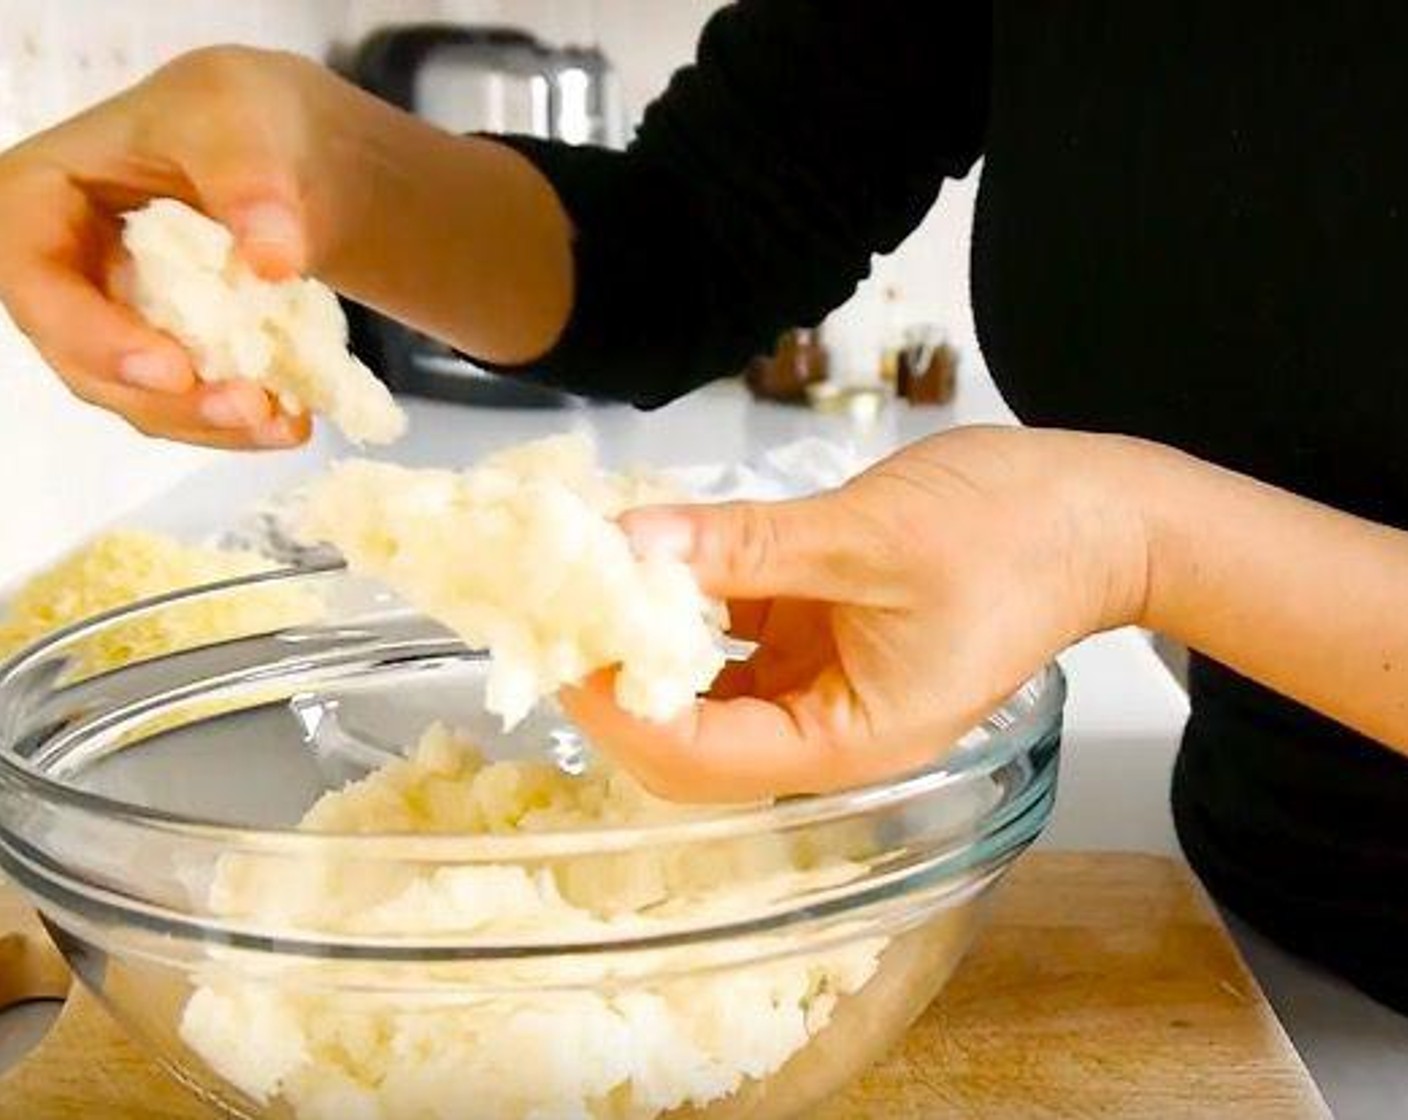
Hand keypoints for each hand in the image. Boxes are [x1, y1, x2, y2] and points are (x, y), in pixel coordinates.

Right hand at [0, 46, 347, 447]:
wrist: (292, 152)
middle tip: (253, 407)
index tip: (175, 368)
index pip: (34, 280)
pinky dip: (238, 422)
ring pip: (139, 399)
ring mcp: (110, 323)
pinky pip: (188, 405)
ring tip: (286, 423)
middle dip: (170, 400)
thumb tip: (273, 260)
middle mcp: (60, 273)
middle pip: (85, 361)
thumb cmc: (239, 117)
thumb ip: (251, 178)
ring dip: (210, 424)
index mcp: (36, 200)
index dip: (92, 336)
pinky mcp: (165, 357)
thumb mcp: (242, 118)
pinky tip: (294, 420)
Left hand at [563, 426, 1150, 800]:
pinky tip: (652, 555)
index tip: (565, 640)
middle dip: (616, 679)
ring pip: (700, 688)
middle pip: (688, 739)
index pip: (704, 758)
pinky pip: (728, 636)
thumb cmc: (1018, 535)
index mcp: (852, 742)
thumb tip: (630, 544)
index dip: (622, 708)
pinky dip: (685, 601)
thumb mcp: (867, 536)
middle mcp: (826, 731)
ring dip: (641, 639)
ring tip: (586, 578)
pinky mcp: (815, 637)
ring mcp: (818, 685)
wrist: (1095, 514)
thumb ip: (742, 546)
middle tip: (556, 606)